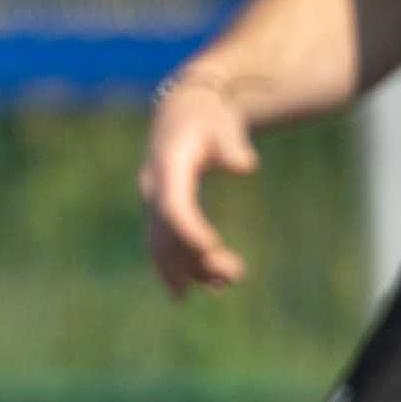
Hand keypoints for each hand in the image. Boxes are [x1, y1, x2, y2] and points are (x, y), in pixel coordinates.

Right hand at [141, 68, 258, 298]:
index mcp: (168, 167)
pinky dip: (182, 267)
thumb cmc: (208, 118)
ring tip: (229, 282)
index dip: (190, 230)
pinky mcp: (162, 213)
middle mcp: (154, 189)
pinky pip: (167, 246)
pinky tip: (207, 287)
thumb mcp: (223, 124)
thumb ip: (232, 144)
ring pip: (165, 246)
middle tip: (234, 275)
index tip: (212, 247)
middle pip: (167, 234)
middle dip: (194, 259)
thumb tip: (246, 165)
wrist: (181, 114)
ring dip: (192, 269)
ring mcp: (154, 203)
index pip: (173, 206)